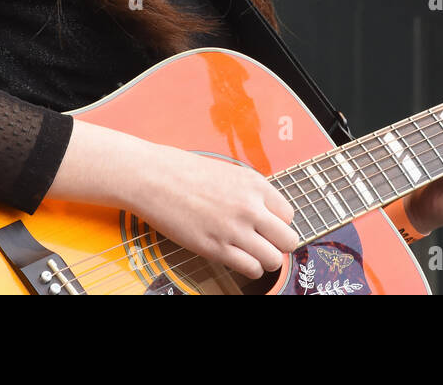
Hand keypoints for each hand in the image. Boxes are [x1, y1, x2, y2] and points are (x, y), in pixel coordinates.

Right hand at [132, 143, 300, 280]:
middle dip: (279, 245)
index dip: (279, 224)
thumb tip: (265, 212)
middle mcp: (250, 207)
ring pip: (274, 259)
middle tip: (267, 244)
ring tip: (253, 255)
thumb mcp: (229, 173)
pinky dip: (250, 269)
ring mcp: (234, 229)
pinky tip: (240, 261)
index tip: (269, 228)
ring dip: (266, 260)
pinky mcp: (216, 248)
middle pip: (288, 240)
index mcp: (255, 185)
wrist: (154, 178)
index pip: (288, 215)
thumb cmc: (184, 173)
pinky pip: (251, 268)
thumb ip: (250, 193)